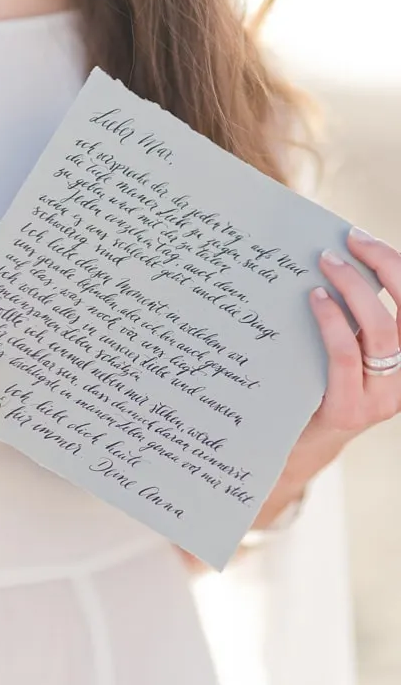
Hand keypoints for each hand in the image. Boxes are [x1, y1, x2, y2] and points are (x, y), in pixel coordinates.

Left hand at [273, 227, 400, 501]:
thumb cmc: (313, 384)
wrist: (294, 447)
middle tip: (345, 242)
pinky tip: (315, 300)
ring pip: (383, 331)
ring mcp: (383, 397)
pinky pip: (346, 357)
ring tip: (326, 263)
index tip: (360, 237)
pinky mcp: (351, 410)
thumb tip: (326, 259)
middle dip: (382, 265)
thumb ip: (346, 316)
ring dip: (356, 288)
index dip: (395, 264)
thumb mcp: (338, 348)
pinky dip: (333, 323)